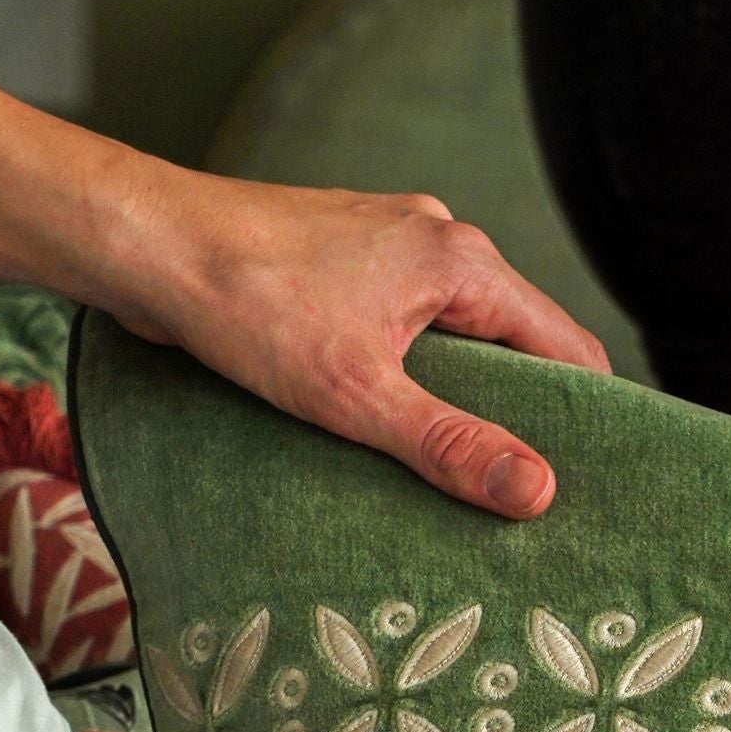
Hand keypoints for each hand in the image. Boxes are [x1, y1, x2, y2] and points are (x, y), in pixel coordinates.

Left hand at [0, 30, 608, 520]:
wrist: (142, 240)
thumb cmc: (243, 305)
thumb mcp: (356, 394)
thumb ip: (451, 444)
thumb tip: (540, 492)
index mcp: (463, 263)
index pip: (569, 348)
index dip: (587, 419)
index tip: (588, 481)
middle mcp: (438, 240)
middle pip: (516, 343)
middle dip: (518, 415)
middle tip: (515, 492)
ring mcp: (390, 243)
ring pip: (456, 335)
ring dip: (455, 396)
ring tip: (447, 468)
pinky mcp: (345, 258)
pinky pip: (407, 322)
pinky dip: (408, 371)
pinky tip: (380, 419)